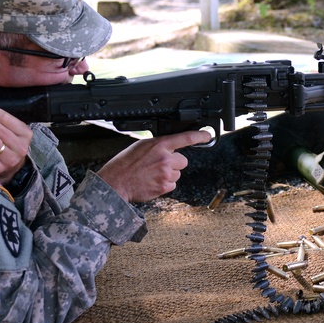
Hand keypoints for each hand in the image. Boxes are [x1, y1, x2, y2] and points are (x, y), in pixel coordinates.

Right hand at [96, 130, 211, 202]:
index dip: (199, 136)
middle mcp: (165, 159)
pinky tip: (152, 182)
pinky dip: (165, 184)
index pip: (185, 138)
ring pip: (178, 173)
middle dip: (174, 163)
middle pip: (183, 161)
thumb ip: (158, 146)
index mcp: (159, 145)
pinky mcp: (165, 187)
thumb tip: (169, 148)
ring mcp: (166, 174)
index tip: (207, 136)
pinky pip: (172, 184)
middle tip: (159, 165)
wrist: (116, 183)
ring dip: (169, 174)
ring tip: (152, 174)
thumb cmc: (125, 164)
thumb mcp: (141, 146)